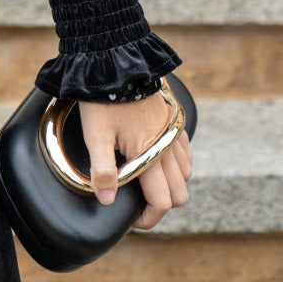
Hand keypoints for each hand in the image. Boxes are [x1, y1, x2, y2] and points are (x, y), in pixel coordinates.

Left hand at [78, 93, 192, 229]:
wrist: (118, 61)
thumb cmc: (104, 98)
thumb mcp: (96, 134)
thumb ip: (103, 170)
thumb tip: (106, 200)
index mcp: (150, 155)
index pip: (162, 202)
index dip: (149, 219)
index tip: (133, 220)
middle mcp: (168, 147)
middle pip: (179, 194)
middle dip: (161, 205)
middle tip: (139, 204)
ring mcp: (175, 134)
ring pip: (185, 175)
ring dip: (171, 185)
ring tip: (146, 182)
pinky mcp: (175, 121)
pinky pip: (186, 153)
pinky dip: (178, 165)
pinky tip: (160, 161)